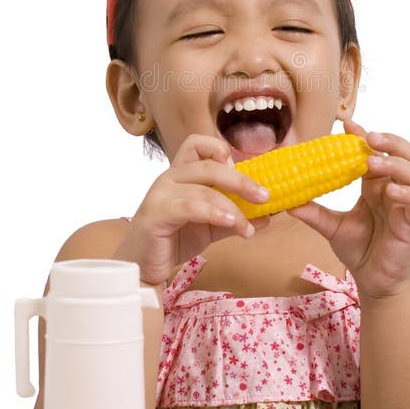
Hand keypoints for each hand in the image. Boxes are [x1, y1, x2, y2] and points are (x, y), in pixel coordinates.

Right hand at [113, 134, 269, 283]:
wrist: (141, 265)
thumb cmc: (173, 240)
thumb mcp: (210, 227)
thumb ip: (235, 218)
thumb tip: (268, 214)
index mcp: (181, 173)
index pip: (197, 143)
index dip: (220, 149)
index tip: (242, 168)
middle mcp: (169, 177)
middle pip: (209, 165)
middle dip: (241, 180)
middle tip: (264, 196)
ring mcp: (160, 193)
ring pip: (203, 188)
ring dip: (232, 207)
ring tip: (248, 228)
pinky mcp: (156, 213)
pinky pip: (190, 207)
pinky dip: (215, 213)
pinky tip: (231, 225)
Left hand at [290, 120, 409, 297]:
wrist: (375, 281)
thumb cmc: (360, 249)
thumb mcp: (331, 227)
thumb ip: (313, 212)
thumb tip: (287, 200)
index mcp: (375, 185)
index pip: (375, 152)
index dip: (363, 136)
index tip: (346, 123)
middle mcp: (393, 189)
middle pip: (404, 154)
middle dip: (389, 141)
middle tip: (368, 136)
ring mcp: (406, 206)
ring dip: (395, 163)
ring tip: (373, 161)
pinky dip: (407, 194)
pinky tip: (391, 192)